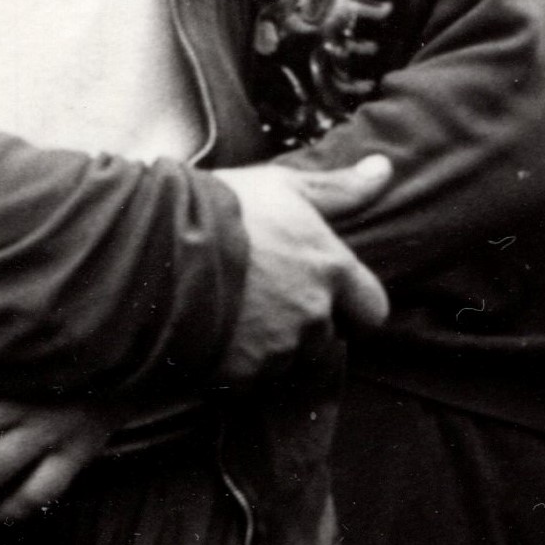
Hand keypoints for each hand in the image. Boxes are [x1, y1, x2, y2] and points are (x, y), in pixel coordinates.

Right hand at [210, 154, 392, 381]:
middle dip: (306, 322)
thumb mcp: (283, 186)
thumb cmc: (224, 208)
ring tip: (236, 310)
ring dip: (271, 343)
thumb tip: (385, 168)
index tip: (324, 289)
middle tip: (268, 295)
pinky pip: (253, 376)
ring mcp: (280, 347)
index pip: (373, 308)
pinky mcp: (244, 373)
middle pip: (327, 335)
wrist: (160, 246)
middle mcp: (315, 314)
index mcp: (332, 270)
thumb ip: (340, 188)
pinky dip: (239, 360)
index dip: (352, 303)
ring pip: (289, 358)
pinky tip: (217, 330)